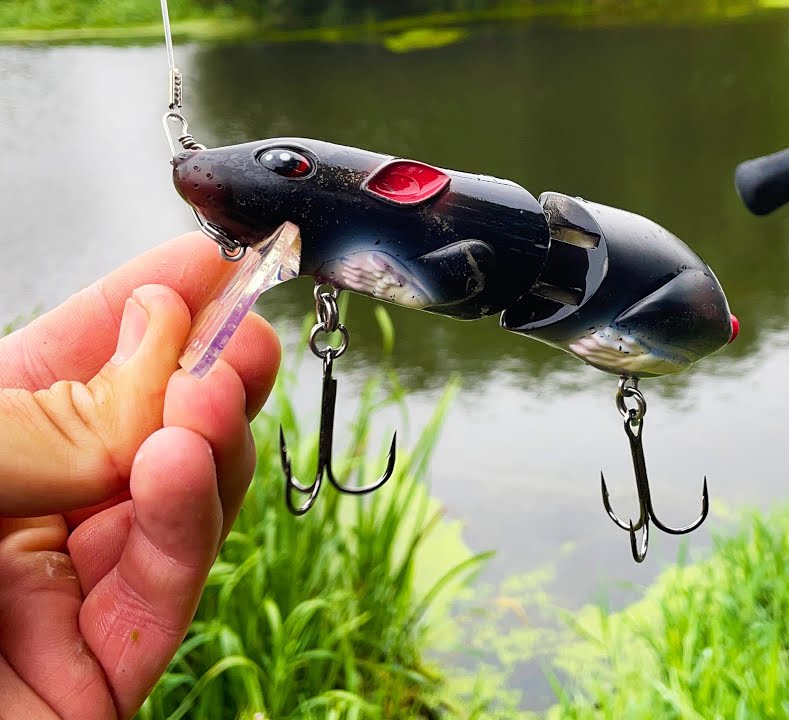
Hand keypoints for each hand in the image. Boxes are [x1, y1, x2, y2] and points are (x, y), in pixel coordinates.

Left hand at [0, 233, 280, 718]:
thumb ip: (35, 428)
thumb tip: (152, 379)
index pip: (69, 365)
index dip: (138, 309)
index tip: (203, 266)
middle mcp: (21, 521)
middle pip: (142, 433)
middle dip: (201, 373)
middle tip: (242, 329)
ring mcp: (62, 600)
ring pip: (175, 510)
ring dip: (208, 441)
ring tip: (215, 389)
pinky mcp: (99, 675)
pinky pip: (160, 595)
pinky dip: (188, 524)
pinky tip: (185, 464)